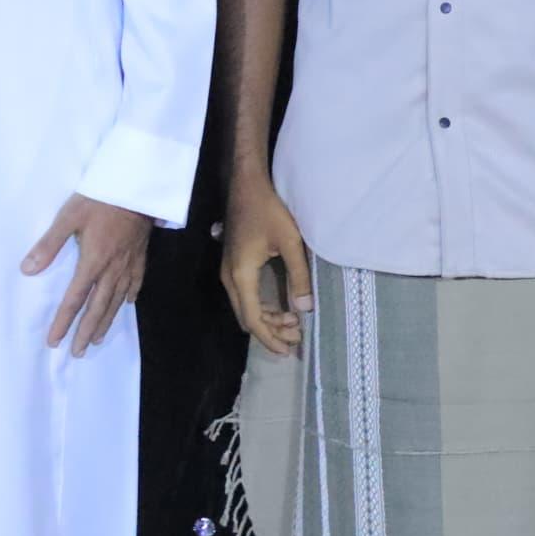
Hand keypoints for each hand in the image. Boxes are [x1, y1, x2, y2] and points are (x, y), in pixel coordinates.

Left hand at [22, 193, 149, 357]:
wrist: (138, 187)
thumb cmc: (100, 199)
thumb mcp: (68, 217)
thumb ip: (49, 245)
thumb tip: (27, 270)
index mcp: (92, 262)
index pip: (75, 299)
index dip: (64, 321)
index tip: (55, 341)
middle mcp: (112, 269)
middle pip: (98, 308)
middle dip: (86, 332)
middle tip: (77, 352)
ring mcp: (129, 264)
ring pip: (116, 301)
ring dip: (106, 322)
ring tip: (98, 339)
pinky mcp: (140, 255)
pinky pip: (135, 283)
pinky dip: (129, 297)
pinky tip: (127, 305)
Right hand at [219, 166, 313, 356]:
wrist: (247, 185)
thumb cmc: (269, 210)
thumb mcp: (290, 242)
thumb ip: (299, 276)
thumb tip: (305, 310)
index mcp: (241, 275)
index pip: (253, 318)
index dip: (270, 338)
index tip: (288, 350)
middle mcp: (230, 277)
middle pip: (247, 317)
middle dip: (271, 331)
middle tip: (297, 336)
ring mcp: (229, 271)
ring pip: (245, 307)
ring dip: (267, 319)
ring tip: (294, 323)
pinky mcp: (234, 264)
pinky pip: (245, 296)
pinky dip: (261, 306)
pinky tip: (281, 307)